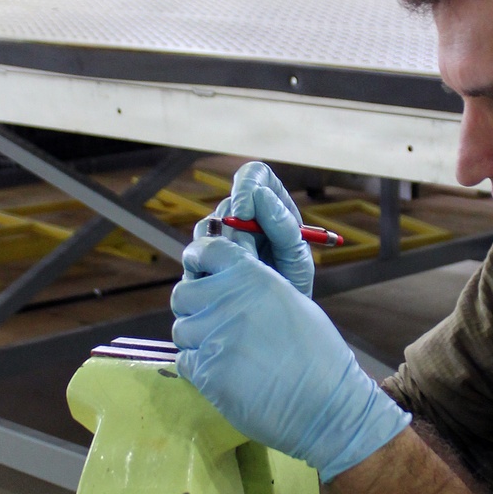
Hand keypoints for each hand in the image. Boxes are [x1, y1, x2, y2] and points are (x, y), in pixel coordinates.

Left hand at [171, 237, 409, 479]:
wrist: (325, 404)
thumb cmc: (318, 355)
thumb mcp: (293, 303)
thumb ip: (255, 288)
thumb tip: (225, 283)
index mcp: (253, 277)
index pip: (206, 251)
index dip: (198, 260)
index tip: (198, 268)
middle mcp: (228, 301)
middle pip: (182, 295)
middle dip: (193, 308)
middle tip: (212, 323)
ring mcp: (213, 337)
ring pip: (182, 331)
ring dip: (197, 340)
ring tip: (225, 354)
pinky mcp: (206, 371)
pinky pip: (186, 362)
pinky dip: (199, 368)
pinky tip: (226, 374)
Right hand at [193, 162, 313, 296]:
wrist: (277, 318)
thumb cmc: (292, 284)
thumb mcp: (297, 257)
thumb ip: (284, 226)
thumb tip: (261, 195)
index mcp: (271, 205)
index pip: (254, 175)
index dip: (245, 187)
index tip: (243, 213)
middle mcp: (243, 215)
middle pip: (226, 205)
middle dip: (235, 231)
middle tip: (249, 256)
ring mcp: (222, 234)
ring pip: (206, 227)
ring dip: (223, 250)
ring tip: (244, 274)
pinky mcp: (204, 255)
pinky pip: (195, 252)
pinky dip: (209, 266)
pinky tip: (226, 282)